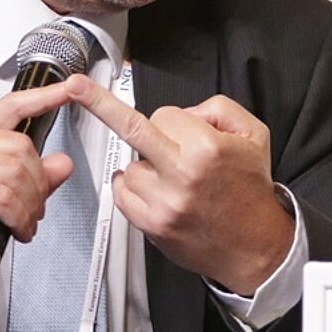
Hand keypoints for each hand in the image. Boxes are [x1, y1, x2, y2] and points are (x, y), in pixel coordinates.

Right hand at [0, 83, 74, 322]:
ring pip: (15, 172)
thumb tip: (60, 164)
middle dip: (39, 183)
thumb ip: (29, 178)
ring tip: (23, 223)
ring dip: (29, 205)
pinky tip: (14, 228)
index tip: (67, 90)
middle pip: (20, 146)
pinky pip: (3, 196)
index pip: (9, 108)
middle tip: (34, 209)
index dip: (42, 98)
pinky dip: (18, 216)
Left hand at [64, 74, 293, 294]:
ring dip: (146, 166)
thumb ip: (219, 109)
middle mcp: (182, 174)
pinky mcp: (153, 225)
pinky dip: (131, 188)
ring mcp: (164, 202)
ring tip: (174, 180)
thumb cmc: (251, 190)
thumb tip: (182, 113)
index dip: (175, 120)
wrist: (256, 246)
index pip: (166, 114)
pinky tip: (154, 191)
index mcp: (207, 148)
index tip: (178, 126)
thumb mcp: (254, 134)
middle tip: (75, 86)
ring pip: (131, 165)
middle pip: (131, 128)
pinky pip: (122, 194)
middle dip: (100, 103)